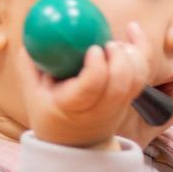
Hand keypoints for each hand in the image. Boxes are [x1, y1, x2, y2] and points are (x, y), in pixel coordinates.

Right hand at [23, 22, 153, 147]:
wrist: (74, 143)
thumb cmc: (49, 113)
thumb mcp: (32, 93)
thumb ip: (30, 65)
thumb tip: (29, 37)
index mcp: (74, 107)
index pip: (92, 88)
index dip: (98, 67)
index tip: (93, 49)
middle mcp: (101, 108)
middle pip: (122, 84)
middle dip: (120, 58)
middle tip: (108, 43)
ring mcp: (119, 104)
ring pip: (137, 79)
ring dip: (133, 54)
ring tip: (116, 41)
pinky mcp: (130, 97)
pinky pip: (143, 73)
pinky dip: (142, 49)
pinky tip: (132, 28)